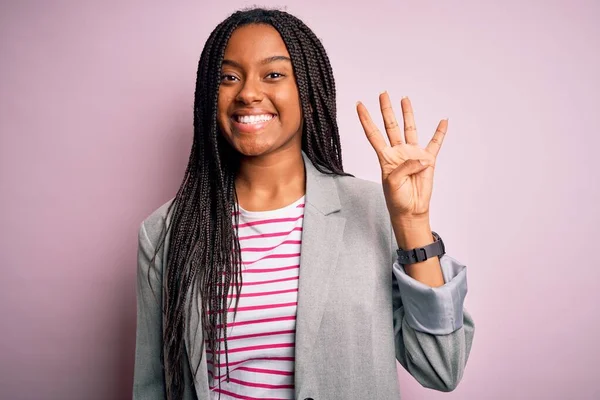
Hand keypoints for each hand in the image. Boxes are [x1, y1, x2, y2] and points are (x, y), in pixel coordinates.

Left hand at [356, 92, 447, 218]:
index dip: (366, 119)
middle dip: (386, 110)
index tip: (359, 105)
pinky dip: (440, 133)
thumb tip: (420, 157)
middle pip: (390, 126)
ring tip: (404, 99)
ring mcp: (413, 154)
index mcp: (385, 157)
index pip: (373, 134)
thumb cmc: (397, 199)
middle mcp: (398, 152)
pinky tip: (443, 121)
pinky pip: (435, 143)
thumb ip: (404, 167)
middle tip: (383, 94)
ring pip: (410, 129)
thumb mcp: (393, 183)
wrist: (411, 210)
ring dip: (407, 114)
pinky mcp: (428, 160)